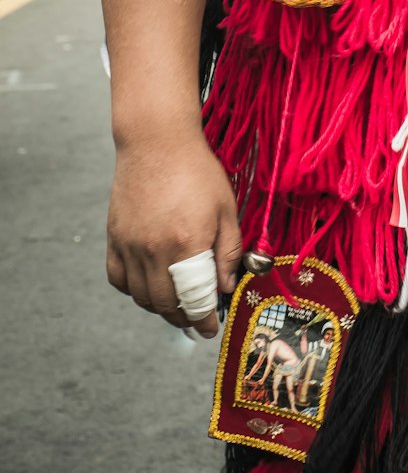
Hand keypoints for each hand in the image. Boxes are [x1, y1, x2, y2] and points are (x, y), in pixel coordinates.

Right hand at [106, 129, 242, 337]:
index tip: (209, 329)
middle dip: (182, 318)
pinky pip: (118, 279)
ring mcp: (130, 246)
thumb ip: (229, 251)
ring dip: (159, 308)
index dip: (203, 320)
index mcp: (187, 244)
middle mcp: (154, 250)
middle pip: (164, 304)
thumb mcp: (226, 209)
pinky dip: (132, 290)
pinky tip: (148, 285)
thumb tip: (225, 287)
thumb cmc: (196, 170)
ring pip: (140, 296)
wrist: (157, 142)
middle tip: (194, 318)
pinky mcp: (114, 238)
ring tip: (175, 304)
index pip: (194, 299)